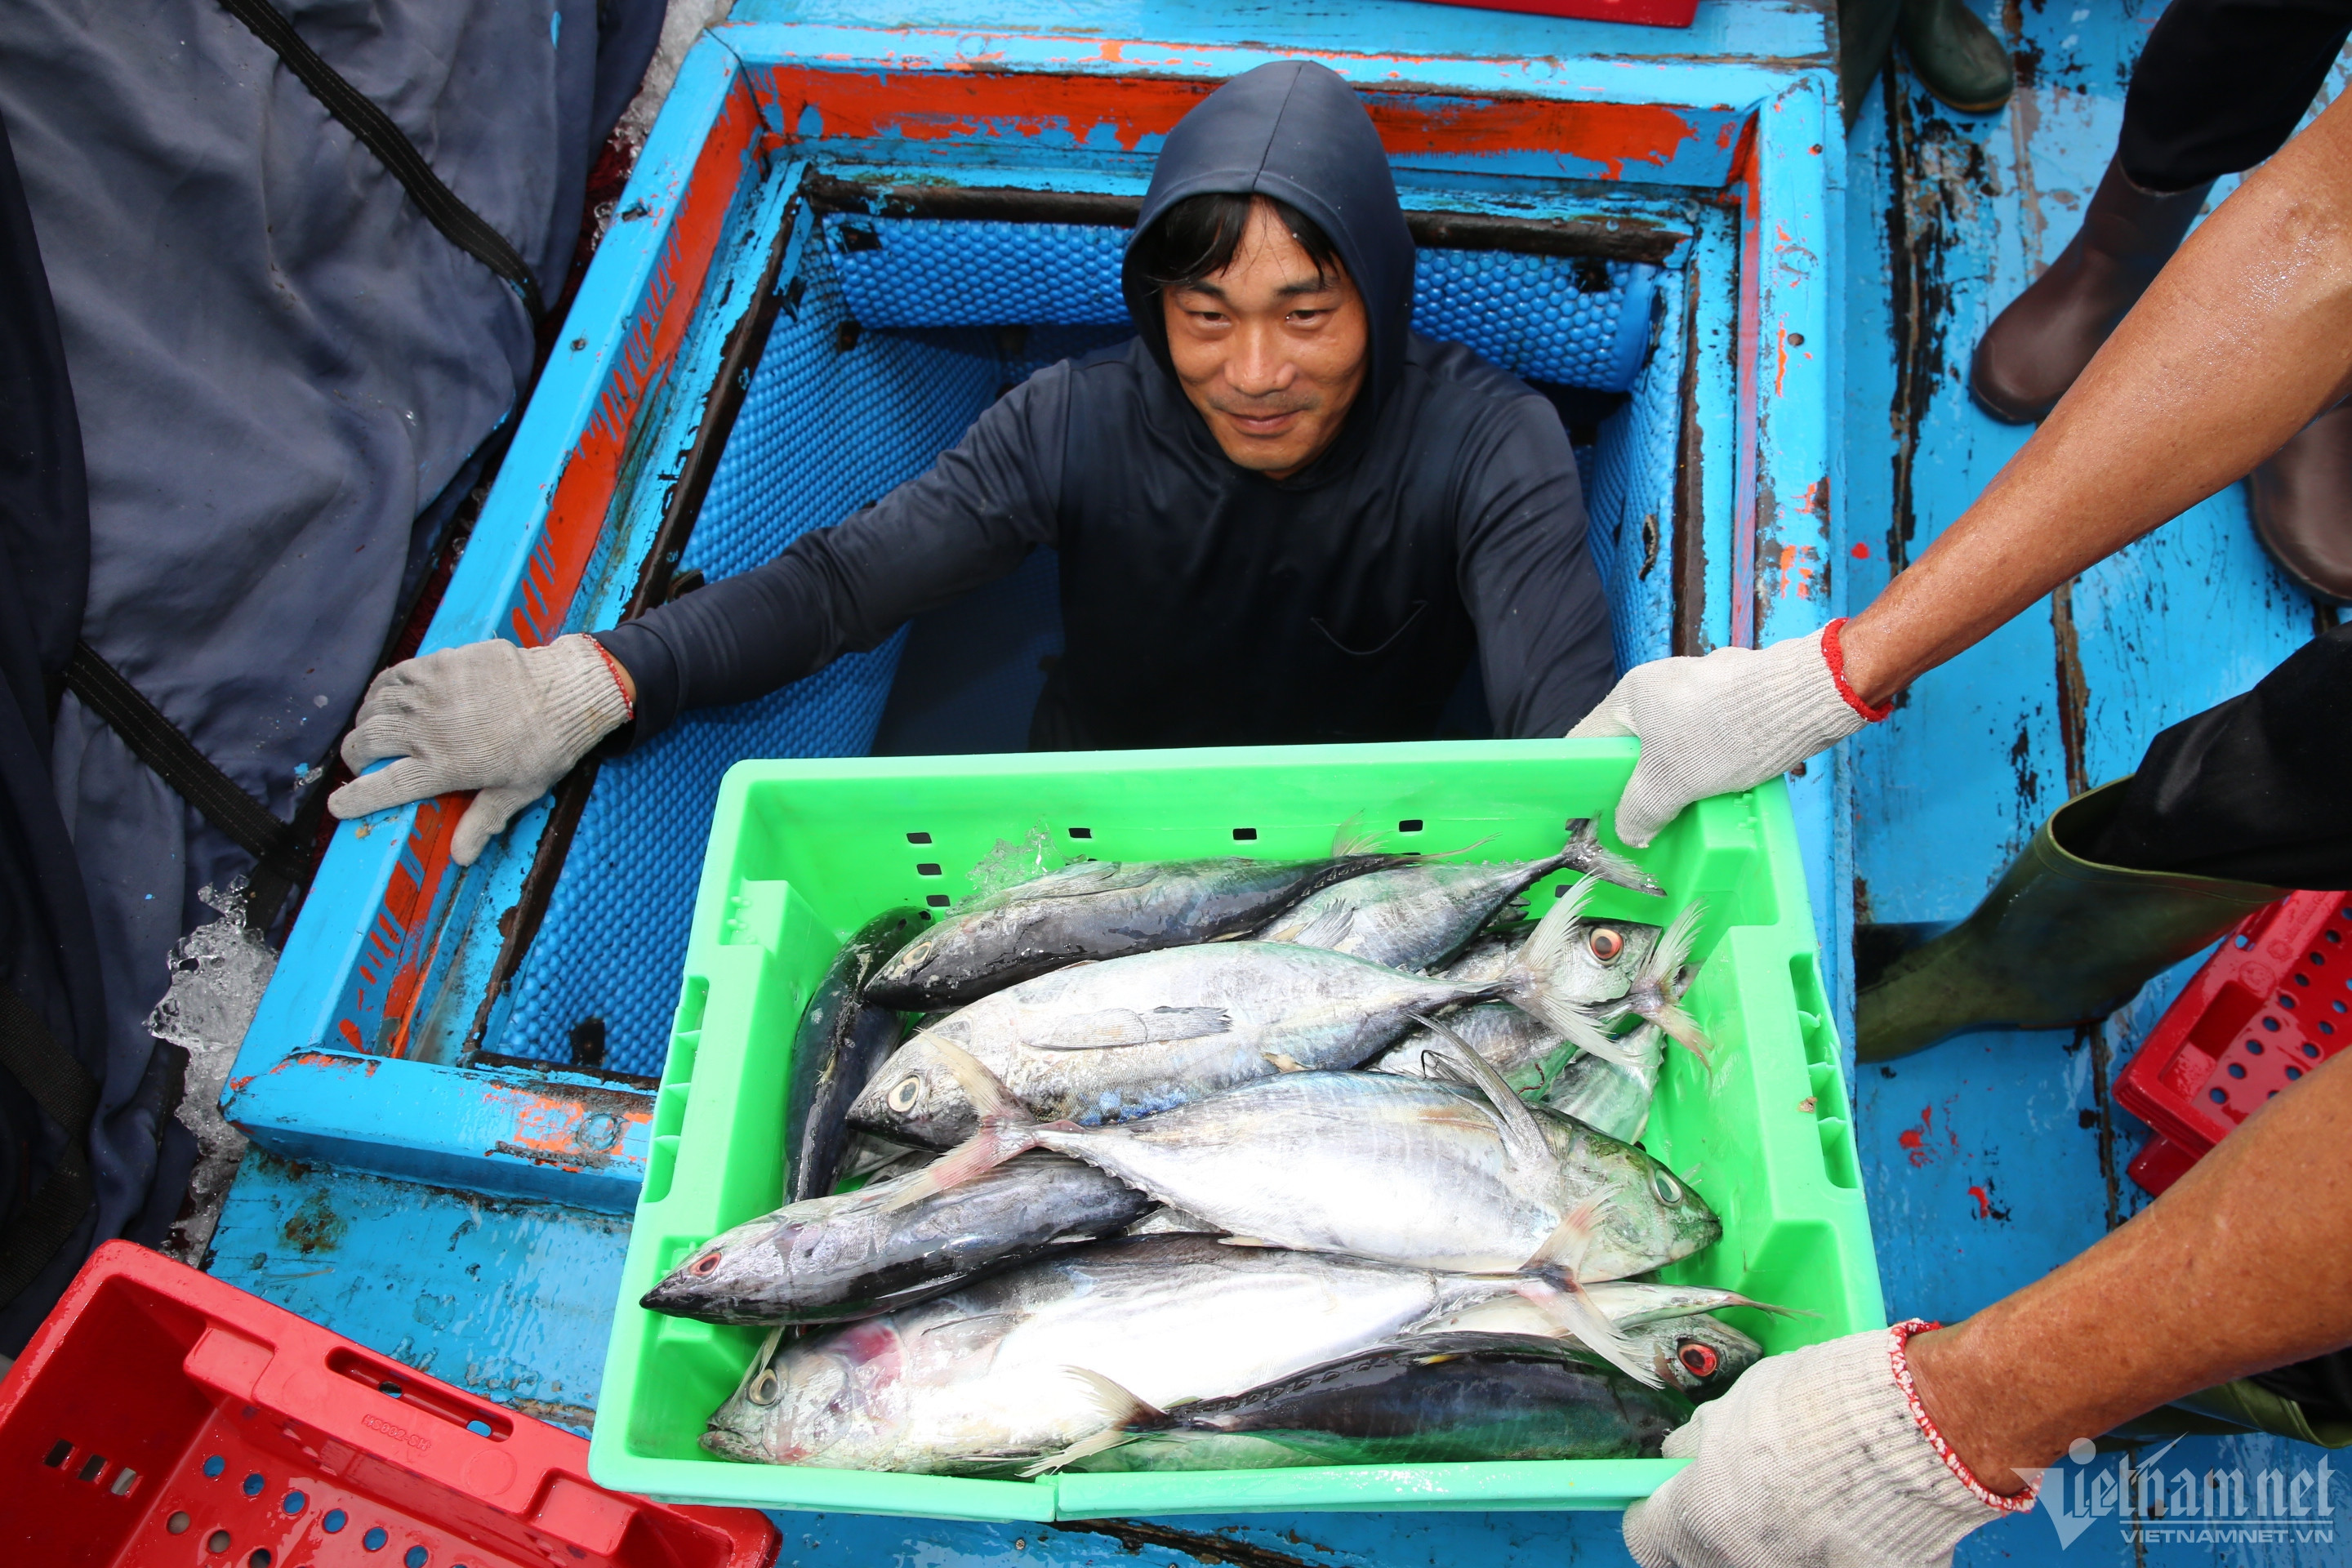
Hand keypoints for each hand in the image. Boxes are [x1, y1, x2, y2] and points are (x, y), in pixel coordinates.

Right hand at [328, 633, 631, 864]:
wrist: (564, 691)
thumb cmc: (546, 745)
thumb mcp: (517, 791)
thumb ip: (482, 821)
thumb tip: (461, 857)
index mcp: (442, 767)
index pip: (383, 787)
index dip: (354, 799)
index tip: (337, 806)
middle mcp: (427, 729)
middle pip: (367, 742)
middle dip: (355, 756)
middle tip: (362, 762)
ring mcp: (430, 692)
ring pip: (375, 706)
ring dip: (367, 721)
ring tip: (374, 730)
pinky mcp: (439, 662)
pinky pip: (394, 675)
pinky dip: (383, 689)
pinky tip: (387, 697)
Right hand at [1568, 623, 1883, 846]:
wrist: (1803, 700)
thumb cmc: (1723, 734)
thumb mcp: (1671, 784)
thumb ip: (1640, 811)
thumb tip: (1630, 833)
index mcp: (1633, 693)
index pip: (1589, 737)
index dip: (1587, 775)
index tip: (1595, 807)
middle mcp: (1662, 681)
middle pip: (1635, 741)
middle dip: (1641, 779)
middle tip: (1646, 814)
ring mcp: (1702, 683)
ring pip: (1675, 738)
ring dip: (1680, 771)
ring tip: (1690, 803)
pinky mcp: (1737, 692)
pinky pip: (1709, 732)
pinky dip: (1711, 757)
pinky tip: (1726, 780)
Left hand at [1622, 1326, 2024, 1567]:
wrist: (1925, 1426)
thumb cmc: (1826, 1400)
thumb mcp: (1742, 1404)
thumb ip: (1706, 1442)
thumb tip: (1685, 1456)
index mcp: (1703, 1516)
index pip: (1648, 1539)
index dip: (1655, 1514)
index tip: (1665, 1499)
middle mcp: (1745, 1563)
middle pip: (1701, 1565)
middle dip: (1707, 1536)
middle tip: (1734, 1502)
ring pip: (1762, 1566)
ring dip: (1767, 1546)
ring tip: (1798, 1508)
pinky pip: (1827, 1566)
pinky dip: (1828, 1551)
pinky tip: (1849, 1523)